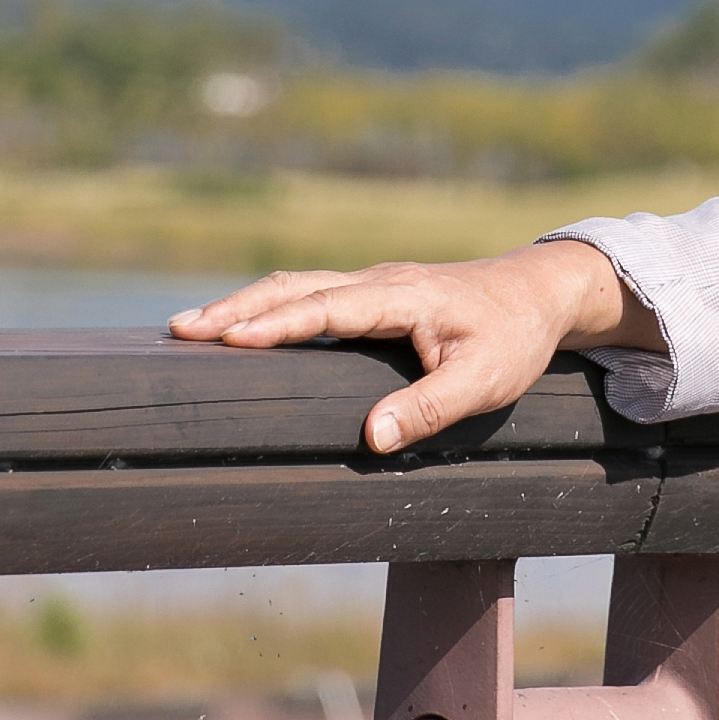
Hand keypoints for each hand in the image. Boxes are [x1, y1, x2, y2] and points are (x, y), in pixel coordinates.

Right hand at [166, 241, 658, 454]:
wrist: (539, 292)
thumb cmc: (514, 339)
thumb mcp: (486, 382)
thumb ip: (430, 408)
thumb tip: (371, 438)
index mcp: (402, 297)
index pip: (327, 307)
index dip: (277, 324)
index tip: (227, 338)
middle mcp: (378, 281)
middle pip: (293, 287)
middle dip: (235, 308)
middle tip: (179, 330)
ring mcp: (371, 282)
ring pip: (295, 285)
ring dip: (242, 304)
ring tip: (188, 328)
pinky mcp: (370, 292)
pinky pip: (307, 292)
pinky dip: (266, 305)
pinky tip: (239, 326)